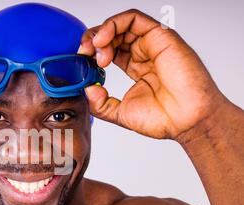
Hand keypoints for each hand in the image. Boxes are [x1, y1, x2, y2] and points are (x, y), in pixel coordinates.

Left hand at [78, 9, 229, 140]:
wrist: (187, 122)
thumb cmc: (164, 119)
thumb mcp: (120, 114)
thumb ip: (100, 104)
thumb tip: (87, 89)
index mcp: (135, 67)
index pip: (108, 50)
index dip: (91, 53)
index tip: (82, 63)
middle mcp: (143, 53)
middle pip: (112, 35)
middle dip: (92, 41)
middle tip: (84, 54)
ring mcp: (152, 44)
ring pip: (121, 24)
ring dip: (101, 33)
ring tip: (95, 49)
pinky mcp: (161, 36)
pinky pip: (134, 19)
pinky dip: (114, 24)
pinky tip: (103, 40)